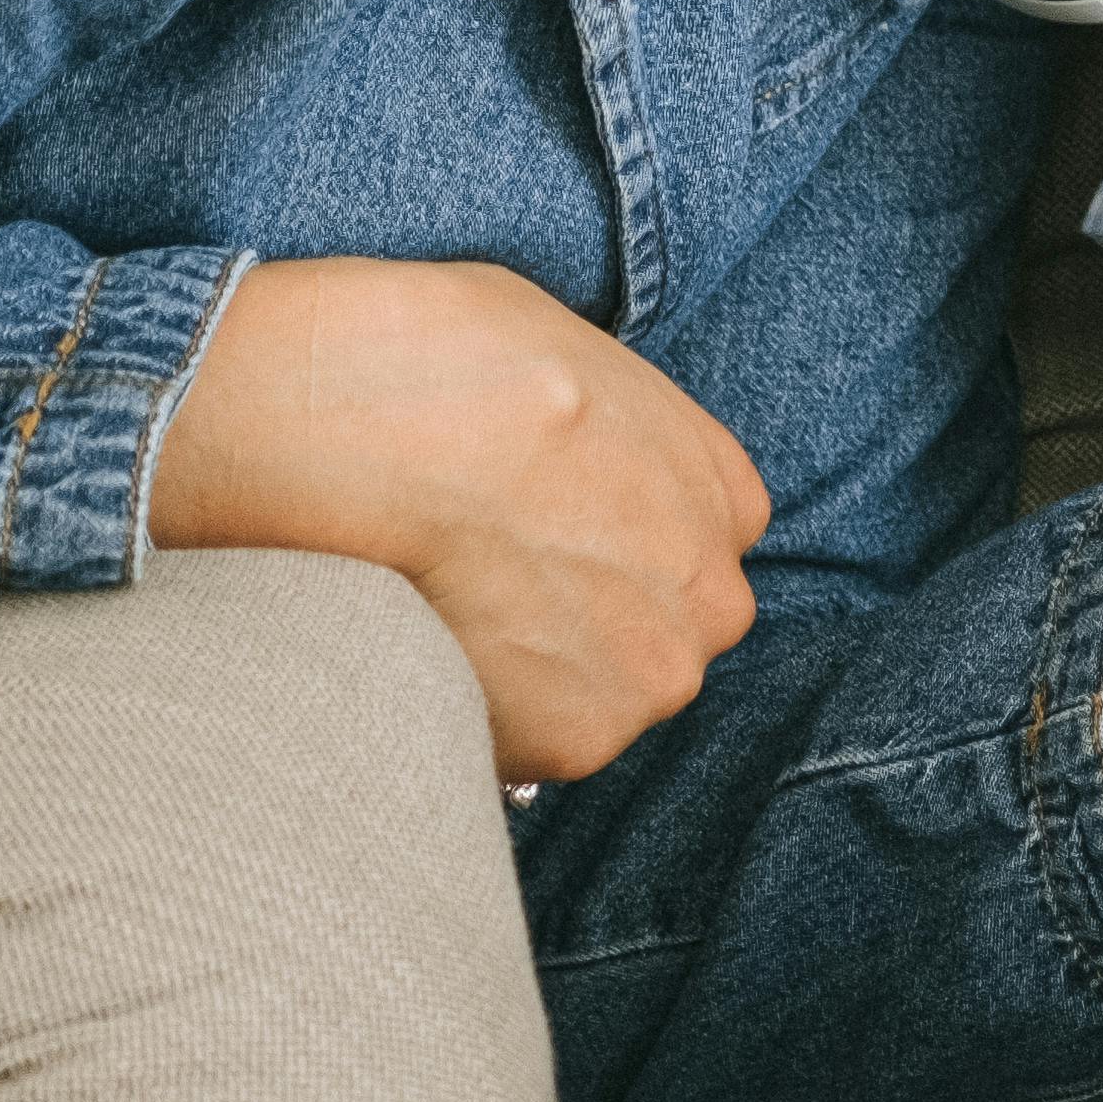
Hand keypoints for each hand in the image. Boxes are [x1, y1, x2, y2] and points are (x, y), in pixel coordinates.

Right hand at [152, 257, 771, 780]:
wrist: (379, 432)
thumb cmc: (452, 363)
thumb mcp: (569, 357)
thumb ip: (610, 433)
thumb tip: (569, 453)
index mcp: (723, 494)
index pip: (693, 549)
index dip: (612, 550)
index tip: (544, 544)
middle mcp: (711, 590)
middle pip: (660, 633)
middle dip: (589, 625)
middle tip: (487, 592)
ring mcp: (653, 672)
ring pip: (600, 697)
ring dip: (538, 680)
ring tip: (445, 622)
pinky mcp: (578, 739)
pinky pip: (538, 745)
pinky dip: (488, 718)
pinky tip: (428, 655)